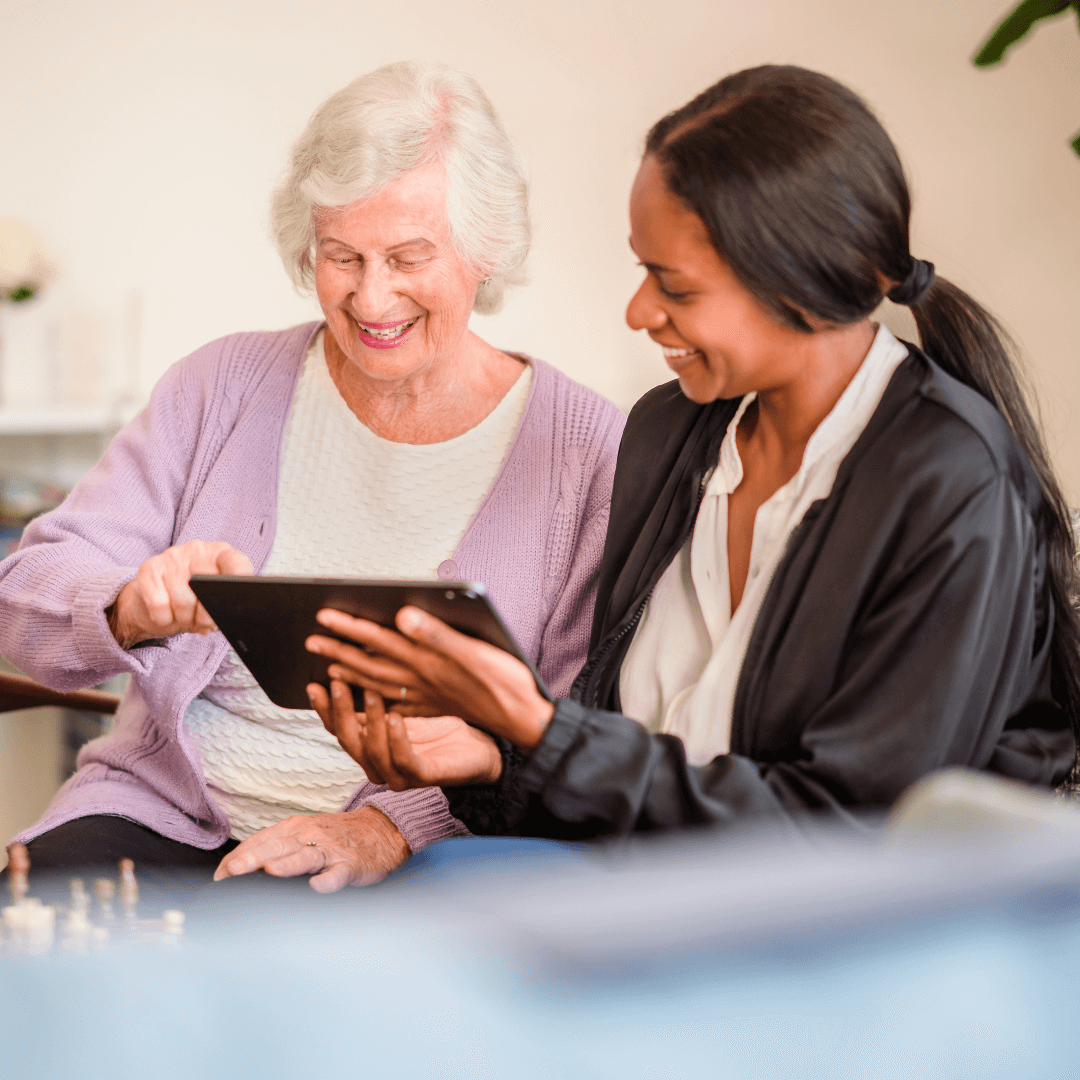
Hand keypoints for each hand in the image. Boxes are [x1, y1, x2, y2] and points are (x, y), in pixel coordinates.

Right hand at [107, 540, 253, 647]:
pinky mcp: (149, 568)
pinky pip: (159, 604)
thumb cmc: (192, 602)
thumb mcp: (213, 600)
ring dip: (185, 619)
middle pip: (208, 588)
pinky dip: (164, 619)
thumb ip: (225, 603)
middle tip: (206, 624)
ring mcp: (172, 557)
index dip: (241, 579)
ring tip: (185, 619)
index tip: (240, 596)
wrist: (154, 605)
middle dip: (208, 615)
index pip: (237, 562)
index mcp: (220, 554)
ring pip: (183, 601)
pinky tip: (166, 616)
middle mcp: (197, 550)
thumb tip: (231, 616)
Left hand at [212, 806, 410, 891]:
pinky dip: (328, 880)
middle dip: (253, 858)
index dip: (237, 858)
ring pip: (305, 857)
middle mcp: (309, 835)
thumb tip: (237, 868)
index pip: (258, 842)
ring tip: (269, 872)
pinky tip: (318, 886)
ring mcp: (331, 850)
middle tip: (231, 872)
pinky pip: (338, 873)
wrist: (382, 828)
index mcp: (294, 828)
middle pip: (277, 847)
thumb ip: (275, 847)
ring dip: (287, 864)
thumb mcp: (304, 834)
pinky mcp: (351, 864)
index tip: (218, 878)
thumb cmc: (336, 836)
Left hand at [306, 606, 554, 749]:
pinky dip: (377, 695)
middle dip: (340, 651)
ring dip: (352, 674)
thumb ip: (437, 635)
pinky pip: (396, 702)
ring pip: (379, 685)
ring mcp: (427, 696)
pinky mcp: (438, 705)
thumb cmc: (507, 684)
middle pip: (371, 665)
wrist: (526, 721)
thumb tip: (402, 616)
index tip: (324, 616)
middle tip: (311, 640)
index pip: (380, 641)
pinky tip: (369, 695)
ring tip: (328, 667)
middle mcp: (421, 681)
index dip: (351, 628)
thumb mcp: (476, 653)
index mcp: (427, 664)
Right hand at [308, 682, 503, 789]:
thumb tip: (349, 661)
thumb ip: (377, 691)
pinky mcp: (425, 776)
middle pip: (348, 741)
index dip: (325, 709)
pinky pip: (404, 761)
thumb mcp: (405, 701)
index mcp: (371, 745)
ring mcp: (400, 774)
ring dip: (370, 721)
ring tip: (371, 693)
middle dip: (340, 712)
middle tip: (337, 683)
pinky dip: (397, 739)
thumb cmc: (441, 723)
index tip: (315, 684)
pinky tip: (395, 718)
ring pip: (373, 752)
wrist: (480, 746)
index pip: (338, 729)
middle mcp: (379, 764)